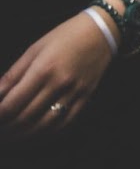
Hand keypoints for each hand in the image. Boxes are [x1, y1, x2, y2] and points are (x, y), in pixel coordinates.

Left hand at [0, 13, 113, 138]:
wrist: (102, 32)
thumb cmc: (65, 36)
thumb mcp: (35, 49)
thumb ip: (13, 74)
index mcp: (43, 69)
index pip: (13, 103)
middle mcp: (59, 84)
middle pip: (26, 117)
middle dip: (8, 128)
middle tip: (1, 129)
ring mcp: (74, 93)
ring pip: (45, 125)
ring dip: (25, 135)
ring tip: (13, 137)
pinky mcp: (85, 97)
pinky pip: (65, 122)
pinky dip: (48, 132)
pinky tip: (37, 133)